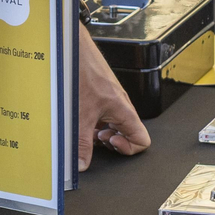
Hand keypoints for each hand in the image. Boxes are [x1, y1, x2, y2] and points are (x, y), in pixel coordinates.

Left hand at [78, 24, 150, 170]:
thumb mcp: (80, 117)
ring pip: (112, 124)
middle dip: (111, 141)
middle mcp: (120, 105)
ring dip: (99, 132)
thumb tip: (83, 164)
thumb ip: (81, 144)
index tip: (110, 145)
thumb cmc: (82, 72)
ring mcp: (110, 100)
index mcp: (124, 111)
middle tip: (96, 138)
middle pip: (127, 133)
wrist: (72, 50)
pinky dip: (91, 120)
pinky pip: (101, 114)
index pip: (142, 140)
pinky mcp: (99, 94)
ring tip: (85, 128)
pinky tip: (78, 117)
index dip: (128, 149)